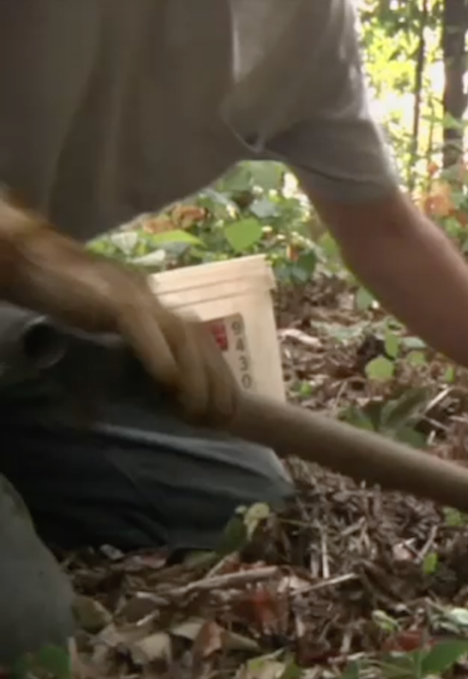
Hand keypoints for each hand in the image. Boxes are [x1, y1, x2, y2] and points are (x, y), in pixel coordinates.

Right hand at [0, 193, 238, 424]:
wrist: (32, 261)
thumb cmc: (68, 297)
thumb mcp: (108, 328)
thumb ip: (133, 349)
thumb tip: (154, 387)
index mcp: (158, 305)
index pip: (200, 341)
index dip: (218, 376)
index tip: (225, 411)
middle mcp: (156, 298)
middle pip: (199, 340)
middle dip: (216, 380)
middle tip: (220, 418)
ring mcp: (136, 295)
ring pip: (180, 334)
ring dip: (194, 374)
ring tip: (196, 408)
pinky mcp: (112, 297)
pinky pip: (141, 325)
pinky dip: (157, 352)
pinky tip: (167, 379)